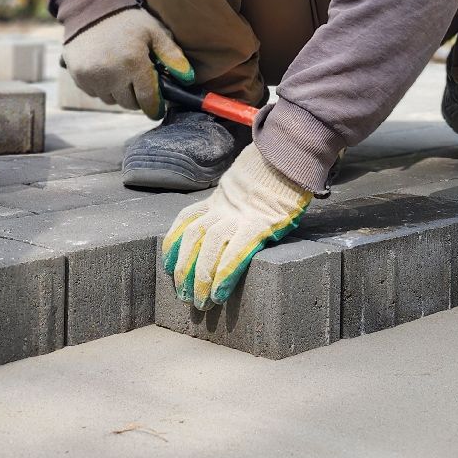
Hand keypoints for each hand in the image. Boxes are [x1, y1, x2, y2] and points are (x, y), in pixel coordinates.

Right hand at [61, 7, 192, 118]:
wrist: (91, 7)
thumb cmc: (128, 20)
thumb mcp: (154, 32)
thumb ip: (172, 56)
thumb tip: (188, 79)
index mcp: (134, 62)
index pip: (147, 99)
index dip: (154, 107)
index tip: (157, 109)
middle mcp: (111, 74)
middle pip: (129, 103)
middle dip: (138, 97)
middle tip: (140, 83)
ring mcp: (92, 76)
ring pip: (111, 100)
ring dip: (119, 93)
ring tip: (123, 74)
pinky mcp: (78, 76)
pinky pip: (94, 93)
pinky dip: (102, 87)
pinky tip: (106, 70)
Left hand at [161, 145, 311, 308]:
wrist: (289, 155)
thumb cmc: (273, 174)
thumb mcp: (245, 183)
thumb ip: (233, 200)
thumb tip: (227, 216)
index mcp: (218, 199)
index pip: (185, 222)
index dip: (173, 245)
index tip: (167, 265)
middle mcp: (223, 208)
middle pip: (193, 239)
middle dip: (184, 270)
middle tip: (183, 295)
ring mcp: (239, 216)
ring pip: (208, 248)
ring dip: (201, 278)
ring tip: (200, 301)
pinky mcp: (259, 225)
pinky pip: (235, 254)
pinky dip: (224, 276)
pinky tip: (219, 293)